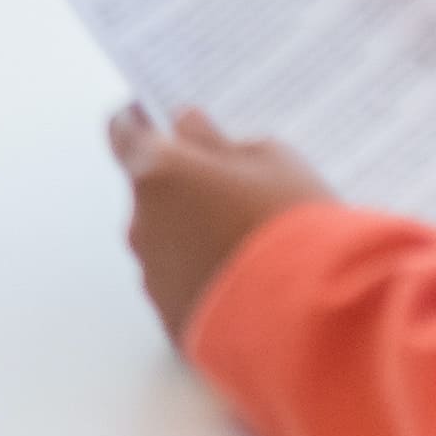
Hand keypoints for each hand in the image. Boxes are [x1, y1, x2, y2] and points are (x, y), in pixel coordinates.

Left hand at [108, 102, 331, 343]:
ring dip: (194, 235)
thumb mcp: (271, 161)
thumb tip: (190, 128)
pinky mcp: (171, 319)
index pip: (124, 132)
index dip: (143, 120)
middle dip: (183, 185)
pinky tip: (250, 279)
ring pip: (166, 241)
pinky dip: (206, 277)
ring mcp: (153, 276)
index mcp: (158, 173)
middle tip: (232, 185)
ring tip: (251, 240)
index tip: (162, 116)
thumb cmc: (293, 225)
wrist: (312, 318)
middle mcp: (142, 224)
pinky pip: (182, 285)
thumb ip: (219, 142)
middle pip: (150, 192)